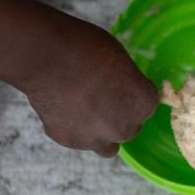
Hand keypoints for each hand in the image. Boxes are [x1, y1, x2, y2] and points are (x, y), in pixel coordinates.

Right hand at [17, 15, 157, 156]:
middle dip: (119, 117)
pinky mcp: (68, 140)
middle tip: (101, 98)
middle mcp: (123, 128)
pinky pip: (76, 139)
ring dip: (101, 134)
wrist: (47, 57)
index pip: (147, 106)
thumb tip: (120, 88)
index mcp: (143, 104)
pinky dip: (72, 129)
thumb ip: (126, 82)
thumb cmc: (86, 48)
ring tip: (86, 112)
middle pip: (129, 129)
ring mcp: (95, 139)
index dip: (132, 94)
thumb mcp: (120, 58)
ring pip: (106, 147)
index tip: (120, 86)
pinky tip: (63, 109)